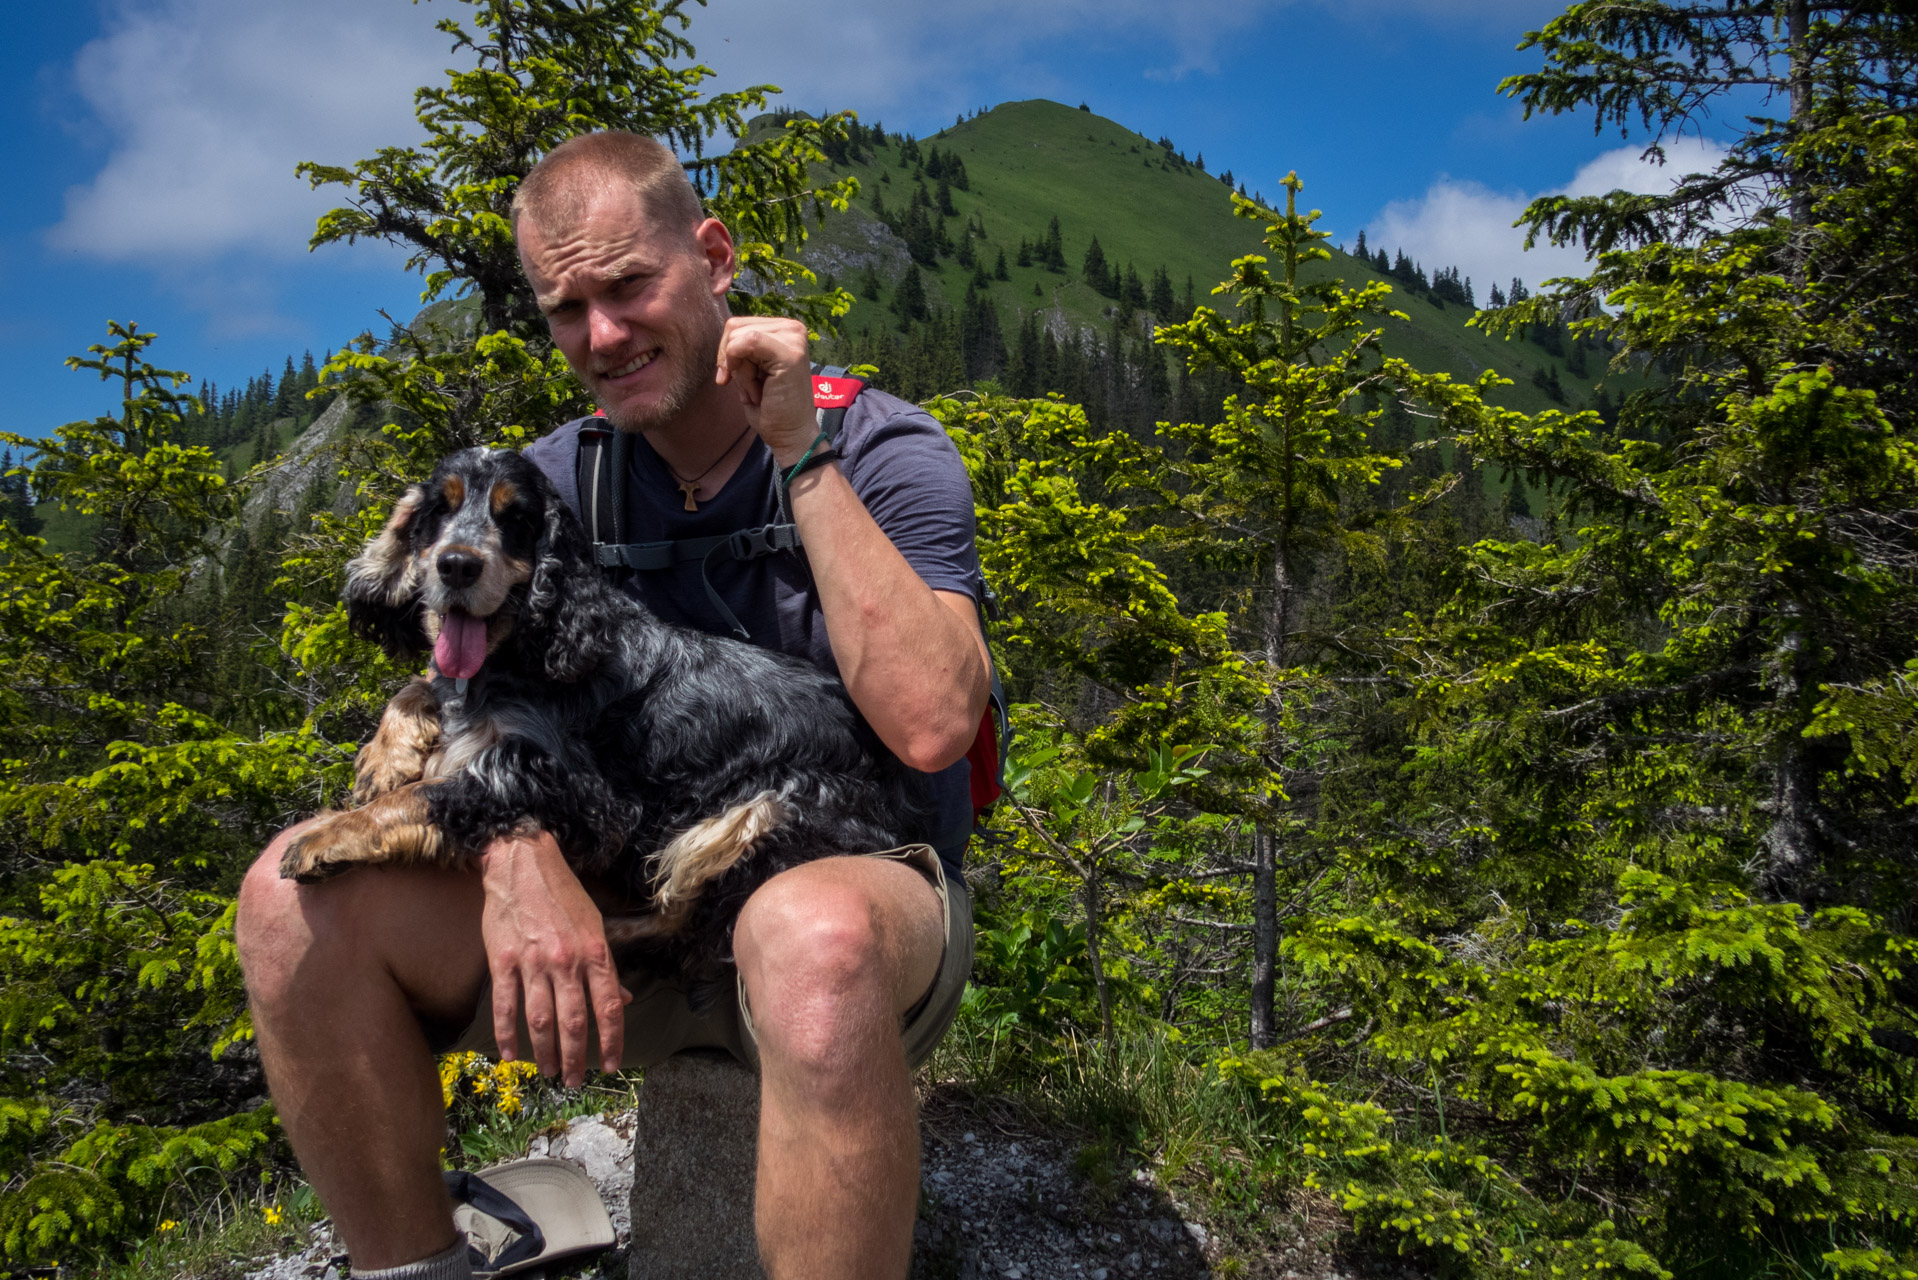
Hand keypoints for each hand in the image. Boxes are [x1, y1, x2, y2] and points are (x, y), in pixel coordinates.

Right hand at [478, 831, 629, 1084]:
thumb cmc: (563, 896)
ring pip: (541, 1020)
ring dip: (545, 1052)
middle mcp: (567, 960)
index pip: (610, 1006)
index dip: (613, 1040)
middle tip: (574, 1080)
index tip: (612, 1064)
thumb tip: (625, 1000)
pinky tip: (511, 1055)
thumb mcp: (595, 927)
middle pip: (575, 1021)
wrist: (522, 864)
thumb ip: (607, 968)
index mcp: (595, 952)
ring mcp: (533, 962)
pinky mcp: (503, 960)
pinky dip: (508, 1034)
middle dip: (577, 1056)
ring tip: (549, 1071)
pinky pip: (506, 1005)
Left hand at [714, 316, 817, 466]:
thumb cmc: (770, 407)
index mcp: (783, 330)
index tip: (733, 379)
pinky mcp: (790, 354)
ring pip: (738, 337)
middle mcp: (792, 328)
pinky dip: (743, 372)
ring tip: (760, 389)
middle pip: (735, 327)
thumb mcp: (749, 370)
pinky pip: (745, 343)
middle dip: (732, 362)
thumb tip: (724, 340)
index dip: (726, 354)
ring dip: (741, 371)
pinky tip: (759, 390)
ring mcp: (794, 339)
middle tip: (753, 387)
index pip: (737, 325)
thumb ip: (740, 349)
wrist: (791, 435)